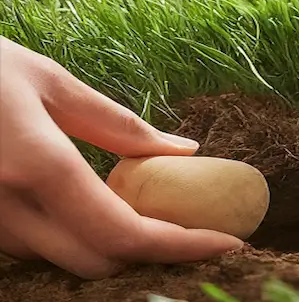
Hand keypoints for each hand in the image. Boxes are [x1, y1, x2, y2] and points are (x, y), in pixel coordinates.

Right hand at [0, 37, 242, 278]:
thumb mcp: (51, 83)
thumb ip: (118, 124)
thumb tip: (184, 149)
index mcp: (37, 166)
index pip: (124, 233)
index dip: (183, 246)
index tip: (228, 243)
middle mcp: (6, 209)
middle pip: (101, 262)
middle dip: (152, 250)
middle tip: (191, 223)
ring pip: (66, 260)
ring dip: (112, 243)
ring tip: (147, 206)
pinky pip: (34, 249)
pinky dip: (73, 236)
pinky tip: (90, 202)